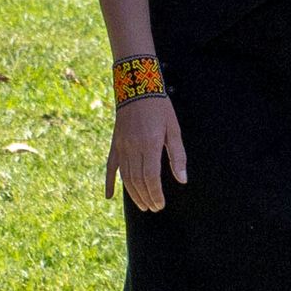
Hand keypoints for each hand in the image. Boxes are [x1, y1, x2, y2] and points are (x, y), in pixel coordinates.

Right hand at [106, 87, 186, 212]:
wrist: (136, 83)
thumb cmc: (159, 105)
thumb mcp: (173, 128)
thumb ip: (177, 155)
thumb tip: (182, 180)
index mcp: (149, 144)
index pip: (151, 178)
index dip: (155, 194)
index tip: (160, 204)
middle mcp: (133, 147)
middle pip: (138, 181)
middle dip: (146, 198)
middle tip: (154, 207)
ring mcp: (122, 145)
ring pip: (125, 177)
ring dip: (133, 194)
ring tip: (142, 205)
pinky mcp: (115, 142)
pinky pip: (110, 166)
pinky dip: (109, 182)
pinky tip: (109, 196)